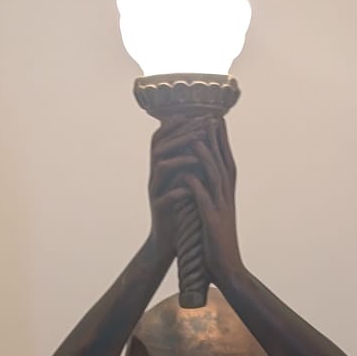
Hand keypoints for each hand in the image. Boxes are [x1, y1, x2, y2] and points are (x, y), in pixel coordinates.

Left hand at [146, 117, 244, 286]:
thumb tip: (204, 179)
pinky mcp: (212, 223)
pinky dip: (196, 187)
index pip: (226, 162)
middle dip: (218, 140)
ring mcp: (221, 209)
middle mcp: (227, 198)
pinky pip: (203, 202)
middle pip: (224, 163)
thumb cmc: (219, 244)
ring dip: (207, 156)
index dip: (222, 141)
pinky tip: (187, 175)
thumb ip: (212, 196)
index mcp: (228, 195)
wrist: (229, 270)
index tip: (216, 120)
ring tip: (199, 136)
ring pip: (215, 177)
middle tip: (212, 116)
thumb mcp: (217, 214)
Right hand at [146, 120, 200, 259]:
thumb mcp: (183, 182)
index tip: (194, 113)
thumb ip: (186, 162)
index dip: (175, 124)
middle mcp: (155, 177)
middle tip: (201, 126)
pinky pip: (165, 198)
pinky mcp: (158, 211)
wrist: (167, 242)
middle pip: (160, 147)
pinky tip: (190, 188)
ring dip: (180, 157)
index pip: (163, 139)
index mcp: (162, 169)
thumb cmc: (180, 211)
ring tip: (199, 151)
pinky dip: (178, 191)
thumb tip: (199, 137)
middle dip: (181, 134)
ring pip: (160, 167)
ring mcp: (155, 193)